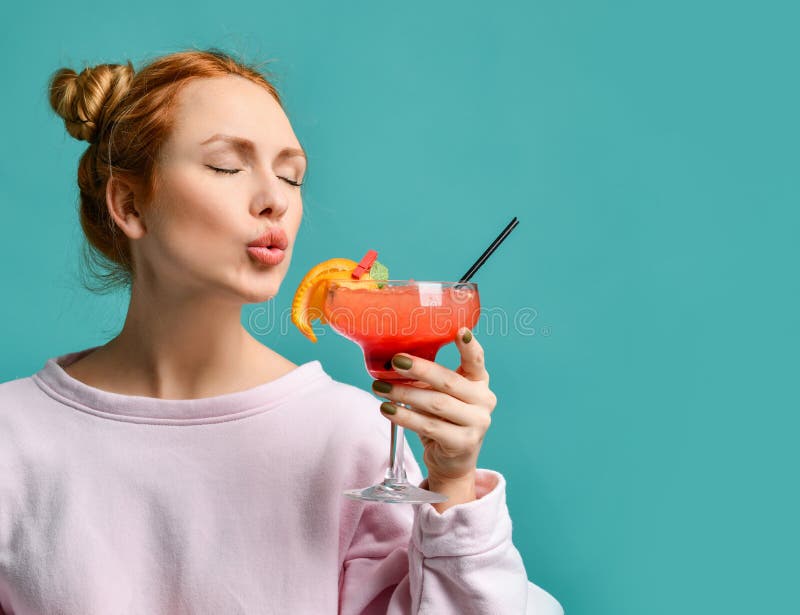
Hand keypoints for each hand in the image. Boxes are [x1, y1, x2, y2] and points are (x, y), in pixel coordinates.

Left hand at [371, 327, 496, 510]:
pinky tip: (387, 409)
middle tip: (395, 361)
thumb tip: (394, 361)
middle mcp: (484, 401)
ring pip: (436, 404)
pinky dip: (405, 416)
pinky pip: (428, 426)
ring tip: (379, 387)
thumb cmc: (443, 420)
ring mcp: (477, 424)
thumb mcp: (441, 394)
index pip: (477, 360)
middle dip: (419, 370)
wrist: (452, 461)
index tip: (460, 331)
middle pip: (448, 381)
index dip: (469, 346)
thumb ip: (428, 378)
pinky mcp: (463, 443)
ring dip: (404, 394)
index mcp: (479, 382)